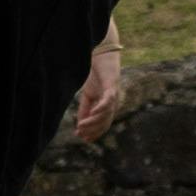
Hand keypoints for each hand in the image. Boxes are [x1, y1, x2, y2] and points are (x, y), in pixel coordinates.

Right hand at [67, 25, 129, 141]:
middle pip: (106, 121)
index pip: (104, 123)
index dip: (95, 132)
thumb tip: (80, 124)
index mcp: (108, 106)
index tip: (84, 139)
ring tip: (82, 126)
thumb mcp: (88, 95)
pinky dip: (101, 109)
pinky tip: (93, 114)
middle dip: (94, 130)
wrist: (102, 56)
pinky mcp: (112, 86)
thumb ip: (85, 109)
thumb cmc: (96, 75)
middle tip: (81, 134)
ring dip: (94, 121)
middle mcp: (114, 102)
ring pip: (107, 113)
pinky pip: (108, 101)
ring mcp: (114, 95)